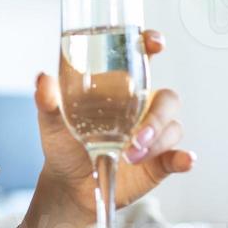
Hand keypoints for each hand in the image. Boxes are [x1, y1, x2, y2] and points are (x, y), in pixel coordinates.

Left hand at [32, 28, 195, 219]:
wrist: (67, 185)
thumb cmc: (63, 143)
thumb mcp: (51, 119)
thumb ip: (48, 99)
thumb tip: (43, 80)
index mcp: (121, 88)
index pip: (144, 58)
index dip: (153, 44)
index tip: (155, 42)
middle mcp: (142, 108)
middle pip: (167, 99)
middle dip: (157, 115)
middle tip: (135, 136)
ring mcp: (153, 135)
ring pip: (172, 127)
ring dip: (157, 141)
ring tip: (130, 155)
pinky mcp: (159, 161)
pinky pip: (178, 156)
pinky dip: (184, 158)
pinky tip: (184, 160)